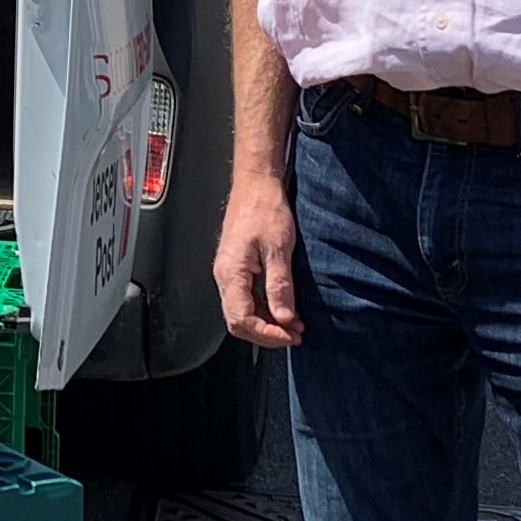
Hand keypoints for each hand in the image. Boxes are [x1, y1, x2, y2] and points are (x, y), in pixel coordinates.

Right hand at [214, 174, 302, 347]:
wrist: (256, 185)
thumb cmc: (264, 209)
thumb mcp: (279, 249)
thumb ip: (280, 286)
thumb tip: (284, 318)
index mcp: (231, 273)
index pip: (242, 320)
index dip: (267, 335)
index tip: (290, 335)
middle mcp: (225, 276)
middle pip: (238, 322)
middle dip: (267, 334)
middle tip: (294, 335)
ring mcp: (230, 273)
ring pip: (243, 312)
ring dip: (268, 323)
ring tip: (294, 325)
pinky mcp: (237, 268)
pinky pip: (247, 299)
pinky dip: (265, 309)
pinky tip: (283, 308)